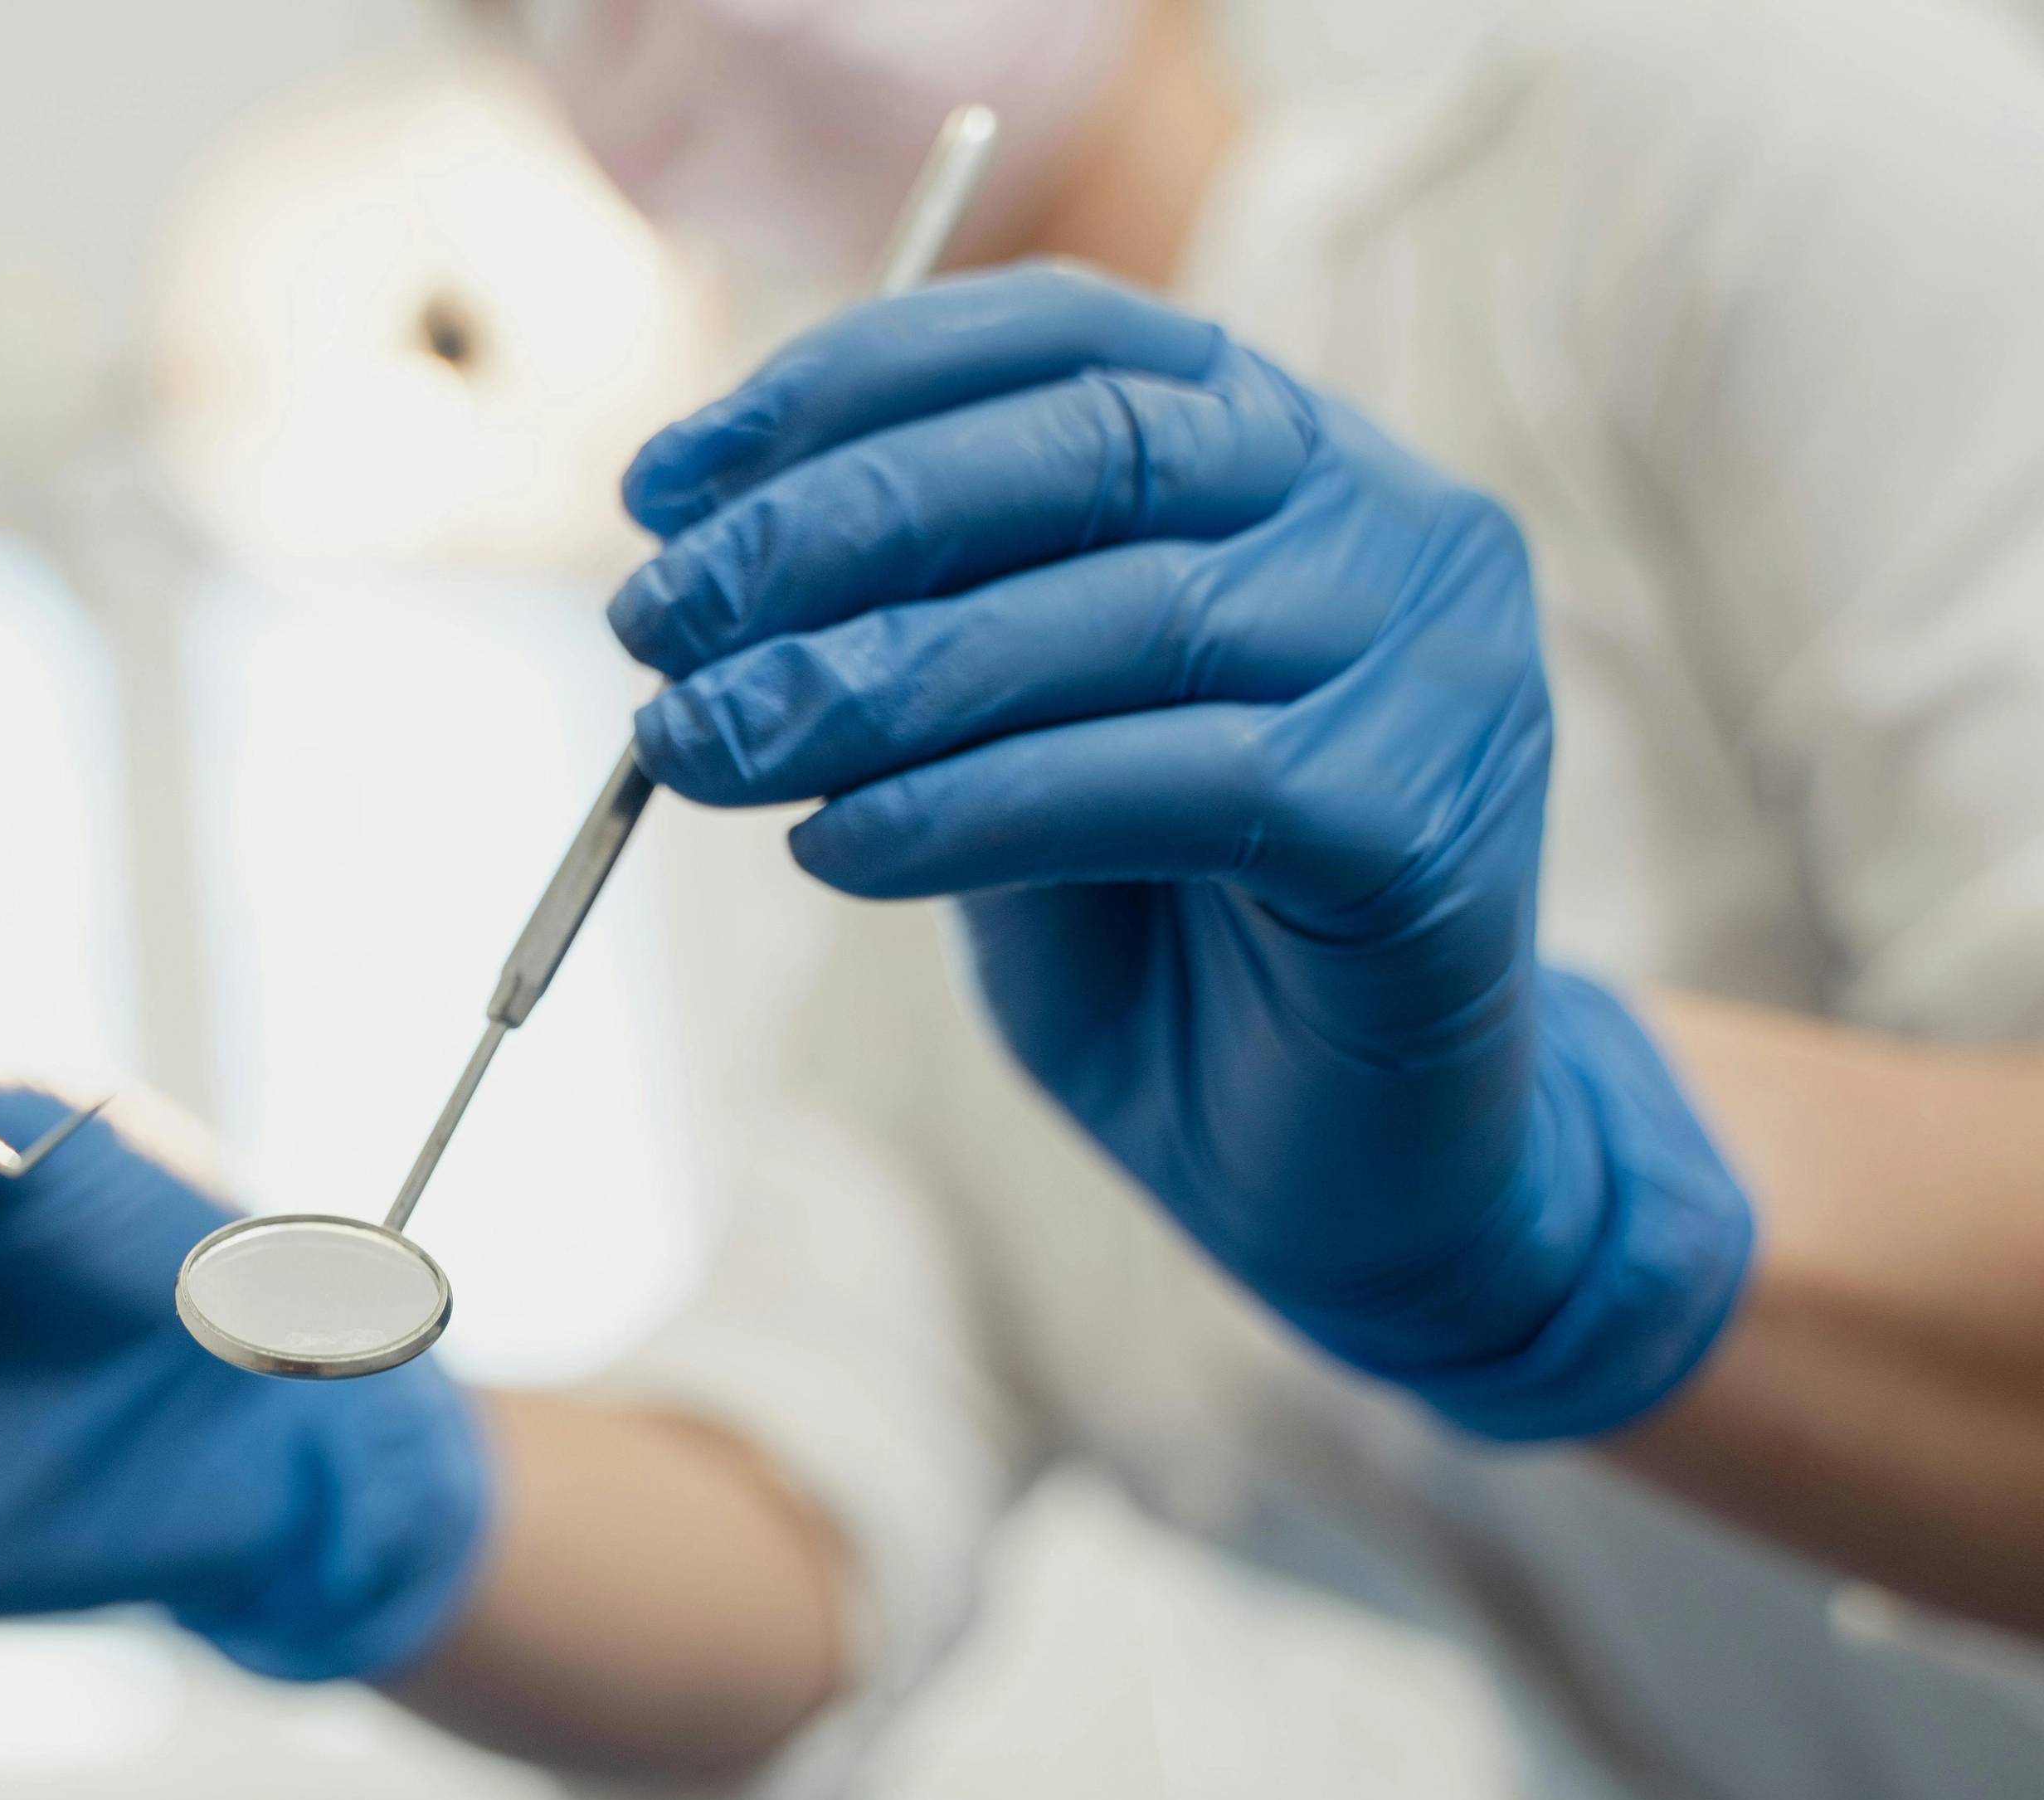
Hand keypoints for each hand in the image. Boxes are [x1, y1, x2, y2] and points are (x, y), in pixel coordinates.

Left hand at [610, 266, 1752, 1441]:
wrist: (1337, 1173)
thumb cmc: (1155, 943)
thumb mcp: (1004, 747)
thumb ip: (916, 633)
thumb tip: (695, 569)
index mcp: (1284, 448)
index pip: (1061, 337)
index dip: (845, 388)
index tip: (658, 489)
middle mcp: (1389, 516)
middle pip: (1086, 451)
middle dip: (832, 529)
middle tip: (651, 624)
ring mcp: (1438, 661)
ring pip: (1119, 618)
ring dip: (868, 678)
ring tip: (694, 745)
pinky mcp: (1427, 820)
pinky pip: (1173, 786)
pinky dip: (975, 810)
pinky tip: (830, 851)